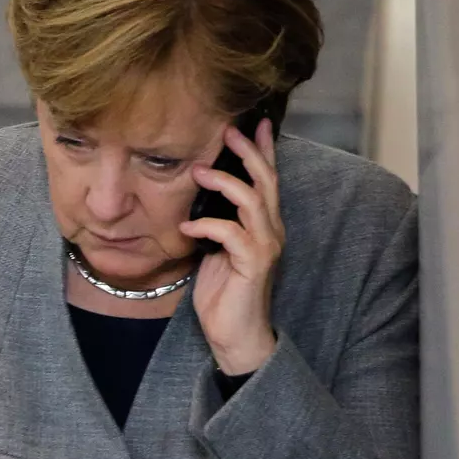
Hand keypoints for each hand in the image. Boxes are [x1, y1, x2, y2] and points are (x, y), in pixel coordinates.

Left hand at [178, 118, 282, 374]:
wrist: (235, 336)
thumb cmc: (224, 294)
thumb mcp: (216, 250)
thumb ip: (216, 223)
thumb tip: (195, 196)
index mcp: (264, 225)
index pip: (268, 180)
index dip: (263, 150)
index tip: (254, 122)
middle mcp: (271, 231)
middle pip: (266, 181)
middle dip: (248, 152)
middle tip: (227, 130)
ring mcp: (265, 247)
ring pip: (252, 201)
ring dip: (224, 182)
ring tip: (197, 171)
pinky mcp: (254, 264)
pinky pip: (232, 233)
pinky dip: (207, 225)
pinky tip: (186, 226)